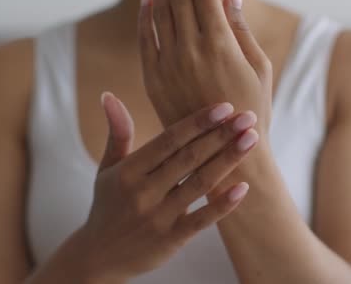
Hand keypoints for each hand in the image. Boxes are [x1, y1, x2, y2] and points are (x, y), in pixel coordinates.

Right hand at [79, 93, 257, 281]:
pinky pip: (202, 219)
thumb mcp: (108, 168)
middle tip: (248, 117)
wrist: (100, 256)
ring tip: (251, 140)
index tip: (224, 107)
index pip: (169, 140)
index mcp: (129, 170)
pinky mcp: (171, 239)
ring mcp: (158, 216)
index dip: (198, 122)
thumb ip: (117, 132)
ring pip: (199, 183)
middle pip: (189, 158)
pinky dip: (223, 204)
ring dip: (228, 160)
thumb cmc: (108, 205)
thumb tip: (109, 94)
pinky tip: (244, 187)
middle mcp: (143, 192)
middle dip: (221, 135)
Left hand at [137, 0, 272, 134]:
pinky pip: (146, 40)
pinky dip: (145, 16)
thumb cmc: (252, 109)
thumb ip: (241, 27)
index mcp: (221, 44)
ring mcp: (170, 65)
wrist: (224, 153)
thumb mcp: (258, 66)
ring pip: (161, 13)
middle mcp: (192, 50)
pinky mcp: (154, 80)